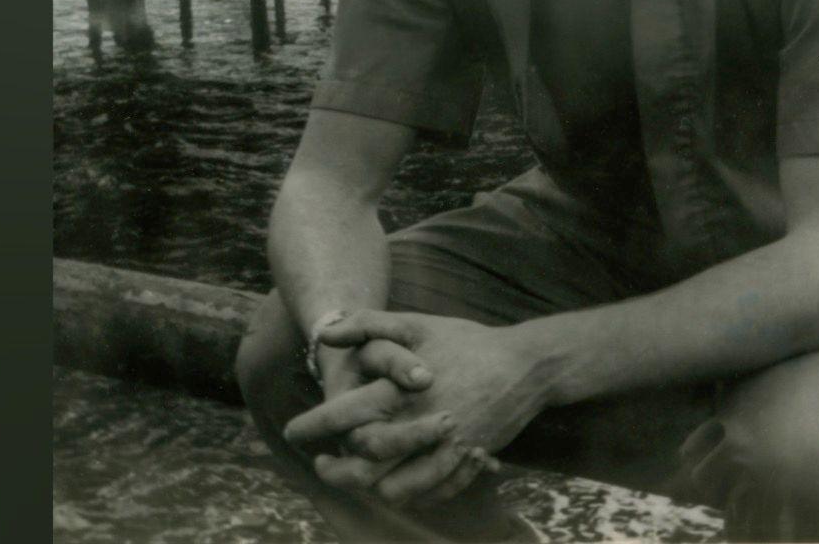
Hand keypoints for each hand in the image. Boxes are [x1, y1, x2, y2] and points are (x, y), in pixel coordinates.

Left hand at [287, 311, 547, 505]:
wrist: (525, 365)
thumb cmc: (466, 341)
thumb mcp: (416, 324)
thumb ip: (368, 325)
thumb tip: (325, 335)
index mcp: (401, 392)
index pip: (344, 419)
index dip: (312, 428)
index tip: (293, 432)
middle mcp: (420, 426)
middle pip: (364, 466)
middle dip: (335, 469)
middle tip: (321, 463)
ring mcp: (446, 449)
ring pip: (395, 489)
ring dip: (369, 488)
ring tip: (354, 476)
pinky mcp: (465, 462)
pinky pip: (430, 493)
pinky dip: (408, 494)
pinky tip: (394, 482)